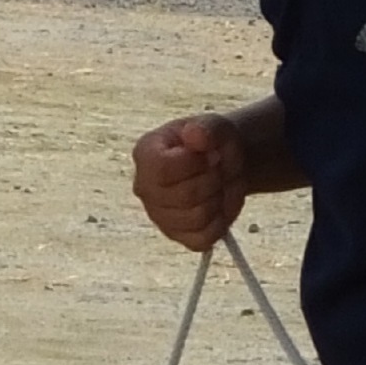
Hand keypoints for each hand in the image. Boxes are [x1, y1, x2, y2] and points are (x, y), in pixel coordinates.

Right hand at [132, 114, 247, 250]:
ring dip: (219, 199)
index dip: (195, 163)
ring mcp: (159, 217)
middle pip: (185, 196)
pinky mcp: (177, 236)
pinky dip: (220, 221)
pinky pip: (204, 238)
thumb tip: (195, 135)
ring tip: (220, 185)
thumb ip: (206, 128)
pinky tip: (219, 204)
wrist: (220, 162)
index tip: (211, 154)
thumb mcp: (214, 126)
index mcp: (145, 155)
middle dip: (213, 181)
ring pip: (197, 218)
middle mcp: (145, 189)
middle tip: (220, 169)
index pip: (163, 169)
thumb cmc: (211, 143)